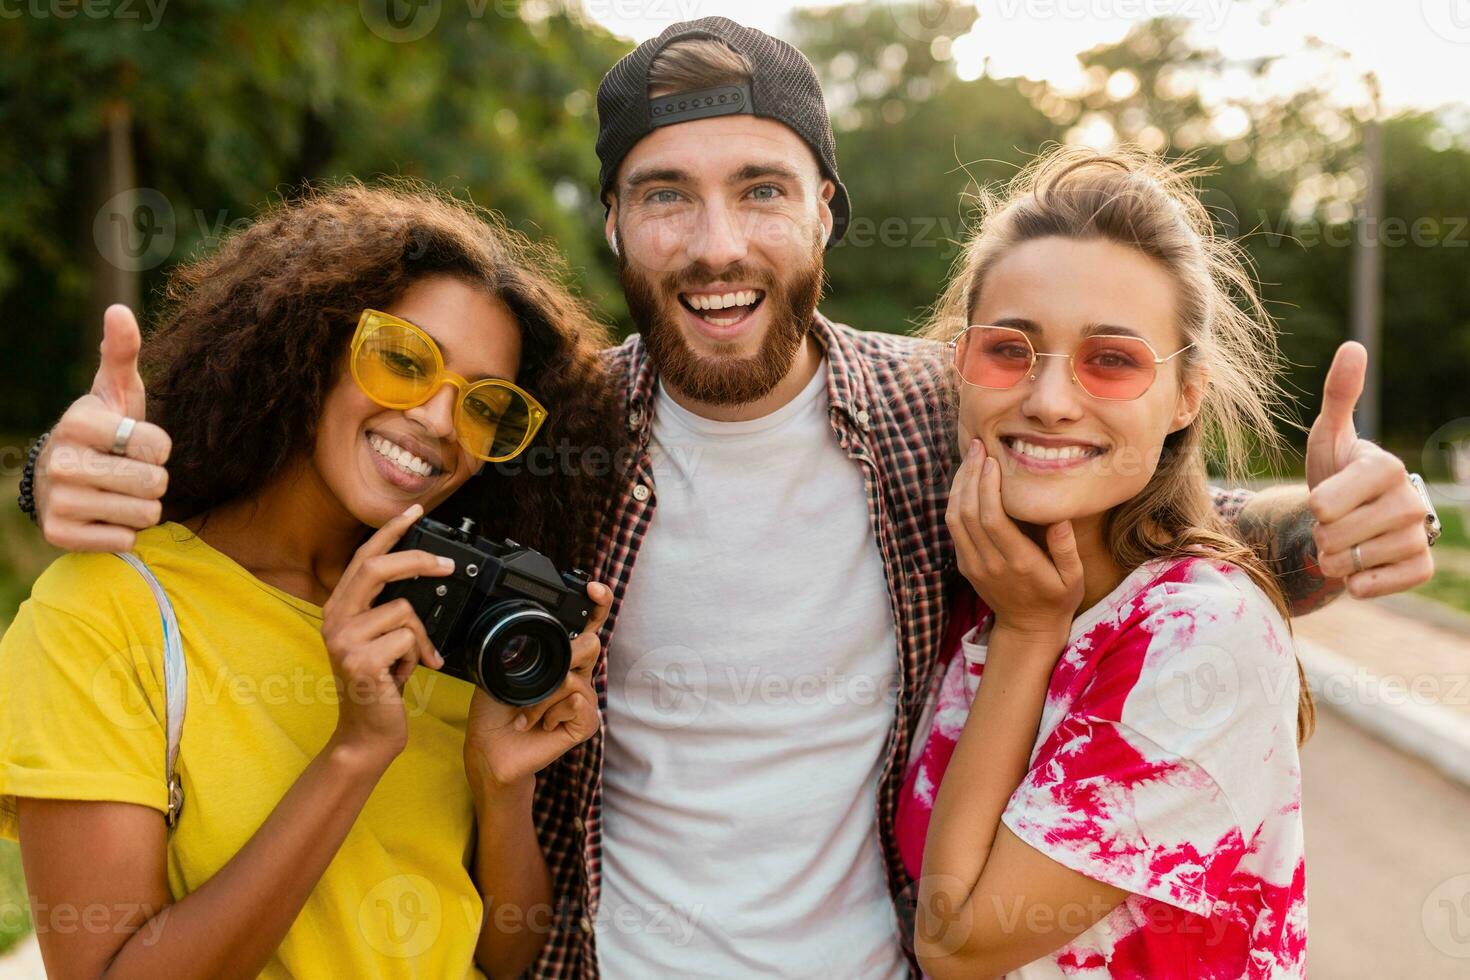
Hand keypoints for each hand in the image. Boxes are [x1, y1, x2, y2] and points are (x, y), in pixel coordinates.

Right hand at [36, 304, 171, 551]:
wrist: (60, 478)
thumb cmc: (103, 430)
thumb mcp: (116, 392)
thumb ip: (122, 353)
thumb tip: (119, 310)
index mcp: (79, 422)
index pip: (158, 446)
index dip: (158, 449)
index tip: (136, 445)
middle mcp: (63, 461)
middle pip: (155, 484)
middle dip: (153, 481)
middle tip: (128, 473)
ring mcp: (59, 500)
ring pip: (144, 514)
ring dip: (141, 507)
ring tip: (117, 493)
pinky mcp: (60, 534)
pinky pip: (125, 540)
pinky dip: (123, 532)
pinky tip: (103, 516)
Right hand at [320, 504, 454, 761]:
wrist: (368, 733)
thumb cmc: (379, 686)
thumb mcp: (380, 640)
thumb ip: (389, 610)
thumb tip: (425, 576)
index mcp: (339, 609)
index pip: (364, 558)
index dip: (390, 532)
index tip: (416, 510)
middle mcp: (334, 620)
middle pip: (377, 569)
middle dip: (417, 560)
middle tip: (447, 565)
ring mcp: (343, 640)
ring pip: (403, 611)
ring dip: (419, 639)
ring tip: (408, 662)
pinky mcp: (359, 660)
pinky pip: (408, 638)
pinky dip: (417, 657)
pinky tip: (402, 676)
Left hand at [463, 582, 610, 794]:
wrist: (490, 748)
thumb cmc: (495, 710)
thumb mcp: (500, 669)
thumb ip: (520, 650)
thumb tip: (528, 636)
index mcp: (560, 657)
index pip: (588, 625)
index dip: (598, 605)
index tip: (595, 589)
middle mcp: (577, 674)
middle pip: (591, 645)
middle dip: (564, 656)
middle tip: (538, 676)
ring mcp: (584, 699)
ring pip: (574, 678)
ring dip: (541, 698)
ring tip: (526, 712)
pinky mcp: (585, 723)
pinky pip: (577, 703)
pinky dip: (551, 713)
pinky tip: (541, 724)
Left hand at [945, 439, 1084, 645]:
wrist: (1027, 629)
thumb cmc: (1056, 599)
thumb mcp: (1074, 579)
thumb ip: (1066, 549)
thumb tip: (1059, 517)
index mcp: (1018, 563)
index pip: (993, 519)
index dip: (987, 487)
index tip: (992, 460)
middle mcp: (989, 563)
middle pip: (968, 513)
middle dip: (970, 475)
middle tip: (977, 446)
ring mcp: (972, 564)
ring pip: (954, 518)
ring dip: (958, 484)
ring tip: (969, 456)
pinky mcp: (964, 564)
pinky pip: (953, 527)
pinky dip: (955, 499)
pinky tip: (965, 479)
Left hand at [1306, 342, 1433, 597]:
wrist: (1353, 515)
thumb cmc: (1336, 470)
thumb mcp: (1329, 435)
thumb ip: (1339, 396)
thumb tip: (1353, 347)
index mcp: (1386, 467)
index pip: (1325, 505)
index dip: (1314, 508)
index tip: (1323, 498)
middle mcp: (1411, 499)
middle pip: (1335, 536)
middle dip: (1321, 534)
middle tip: (1331, 522)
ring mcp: (1419, 534)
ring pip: (1353, 563)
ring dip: (1334, 560)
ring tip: (1343, 542)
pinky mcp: (1420, 566)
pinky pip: (1378, 586)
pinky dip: (1358, 583)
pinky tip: (1360, 567)